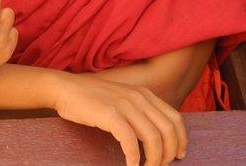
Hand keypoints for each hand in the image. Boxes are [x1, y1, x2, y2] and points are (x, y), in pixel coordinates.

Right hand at [53, 74, 187, 165]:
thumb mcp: (120, 98)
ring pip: (153, 138)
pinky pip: (130, 142)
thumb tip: (152, 133)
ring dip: (153, 160)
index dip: (181, 139)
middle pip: (168, 131)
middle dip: (169, 154)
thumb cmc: (89, 97)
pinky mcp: (111, 115)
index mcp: (144, 94)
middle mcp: (139, 98)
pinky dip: (134, 158)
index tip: (179, 155)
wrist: (63, 88)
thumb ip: (137, 110)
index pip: (175, 118)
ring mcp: (125, 105)